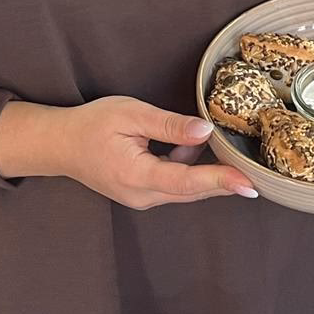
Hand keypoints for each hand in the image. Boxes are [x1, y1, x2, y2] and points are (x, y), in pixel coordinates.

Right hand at [42, 97, 257, 208]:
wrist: (60, 145)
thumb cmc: (91, 125)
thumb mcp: (132, 114)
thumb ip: (169, 125)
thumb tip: (205, 131)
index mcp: (137, 175)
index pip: (187, 182)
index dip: (220, 181)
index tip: (248, 184)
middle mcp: (141, 196)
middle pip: (193, 191)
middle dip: (223, 180)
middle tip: (254, 171)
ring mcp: (141, 199)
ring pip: (185, 189)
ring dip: (203, 170)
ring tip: (209, 140)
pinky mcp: (142, 194)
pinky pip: (175, 185)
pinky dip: (187, 168)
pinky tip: (185, 144)